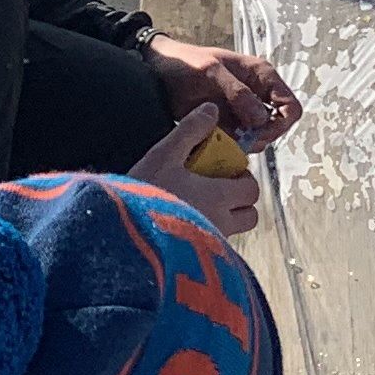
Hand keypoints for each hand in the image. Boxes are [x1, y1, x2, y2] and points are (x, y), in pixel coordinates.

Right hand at [130, 104, 261, 237]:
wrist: (123, 240)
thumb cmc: (145, 193)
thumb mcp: (164, 154)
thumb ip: (190, 130)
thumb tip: (212, 109)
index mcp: (220, 197)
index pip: (251, 189)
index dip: (243, 178)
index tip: (225, 171)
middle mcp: (221, 225)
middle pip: (249, 216)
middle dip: (240, 203)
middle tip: (217, 190)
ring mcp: (209, 248)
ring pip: (231, 233)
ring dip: (223, 221)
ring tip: (197, 208)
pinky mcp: (196, 265)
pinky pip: (212, 250)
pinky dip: (206, 238)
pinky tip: (181, 227)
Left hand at [148, 34, 298, 140]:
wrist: (158, 72)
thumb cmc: (186, 64)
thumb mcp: (211, 72)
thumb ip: (237, 93)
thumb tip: (260, 118)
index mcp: (261, 76)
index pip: (290, 106)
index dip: (280, 123)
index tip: (258, 132)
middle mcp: (257, 94)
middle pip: (277, 126)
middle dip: (262, 137)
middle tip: (239, 141)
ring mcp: (243, 111)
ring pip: (259, 137)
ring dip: (245, 144)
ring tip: (223, 139)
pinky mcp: (228, 124)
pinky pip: (239, 142)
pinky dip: (231, 146)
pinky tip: (215, 141)